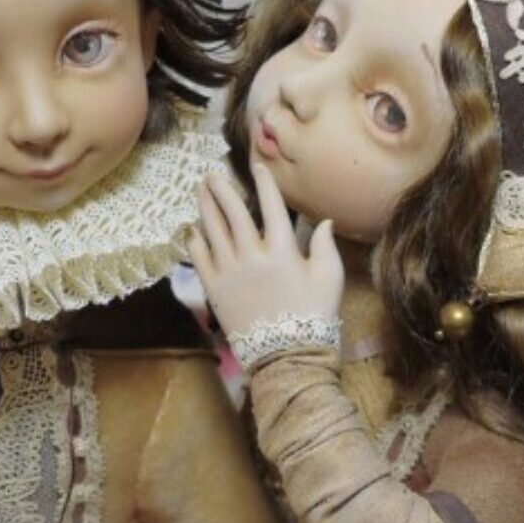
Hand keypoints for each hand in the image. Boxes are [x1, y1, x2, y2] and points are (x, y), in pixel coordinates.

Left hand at [188, 165, 343, 339]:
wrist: (286, 355)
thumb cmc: (313, 316)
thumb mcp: (330, 278)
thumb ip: (326, 246)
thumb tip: (324, 221)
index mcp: (283, 250)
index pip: (271, 206)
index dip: (263, 184)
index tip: (255, 167)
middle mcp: (252, 255)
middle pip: (233, 212)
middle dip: (221, 189)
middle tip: (211, 173)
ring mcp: (229, 272)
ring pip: (212, 230)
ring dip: (205, 207)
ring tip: (200, 191)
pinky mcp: (214, 289)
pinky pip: (199, 258)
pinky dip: (195, 241)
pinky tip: (193, 230)